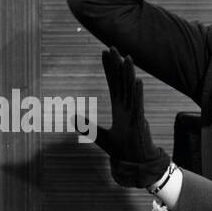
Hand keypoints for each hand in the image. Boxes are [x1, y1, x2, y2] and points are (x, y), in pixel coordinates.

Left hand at [94, 47, 170, 187]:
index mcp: (119, 108)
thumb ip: (86, 126)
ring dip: (129, 73)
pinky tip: (137, 80)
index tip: (104, 53)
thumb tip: (72, 117)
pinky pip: (138, 104)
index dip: (109, 68)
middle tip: (112, 47)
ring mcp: (134, 112)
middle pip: (121, 81)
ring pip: (131, 89)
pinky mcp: (138, 121)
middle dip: (117, 64)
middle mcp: (127, 107)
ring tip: (128, 57)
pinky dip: (137, 92)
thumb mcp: (99, 136)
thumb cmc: (122, 149)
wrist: (133, 163)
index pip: (113, 83)